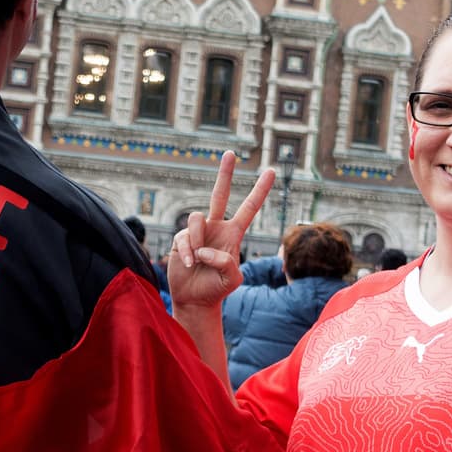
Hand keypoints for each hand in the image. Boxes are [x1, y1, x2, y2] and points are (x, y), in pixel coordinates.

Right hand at [168, 151, 274, 311]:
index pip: (249, 208)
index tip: (270, 171)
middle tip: (230, 153)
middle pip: (220, 194)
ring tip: (197, 261)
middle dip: (225, 173)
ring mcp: (198, 232)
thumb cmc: (217, 288)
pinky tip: (189, 265)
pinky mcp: (181, 238)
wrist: (195, 298)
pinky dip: (187, 252)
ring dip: (196, 241)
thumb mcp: (232, 279)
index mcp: (233, 234)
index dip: (260, 190)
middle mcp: (216, 227)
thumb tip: (206, 248)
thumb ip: (226, 263)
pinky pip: (183, 237)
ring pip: (196, 218)